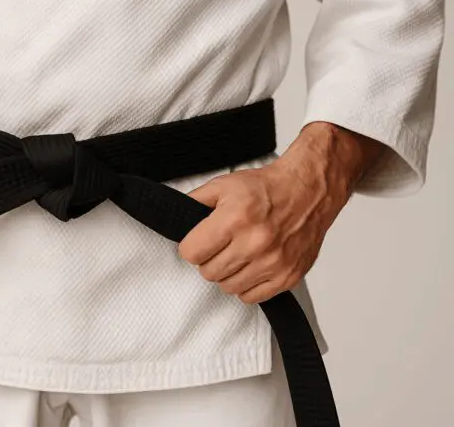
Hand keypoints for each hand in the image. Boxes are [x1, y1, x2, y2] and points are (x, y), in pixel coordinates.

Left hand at [178, 122, 381, 303]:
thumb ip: (194, 201)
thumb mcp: (223, 185)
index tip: (199, 240)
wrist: (308, 192)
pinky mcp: (288, 276)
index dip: (192, 246)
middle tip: (220, 245)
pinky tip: (250, 266)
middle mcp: (255, 243)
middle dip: (208, 259)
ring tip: (237, 254)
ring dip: (227, 273)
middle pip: (208, 272)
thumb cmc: (266, 189)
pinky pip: (251, 297)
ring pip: (227, 287)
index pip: (191, 253)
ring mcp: (274, 262)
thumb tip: (174, 216)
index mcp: (235, 218)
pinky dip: (246, 285)